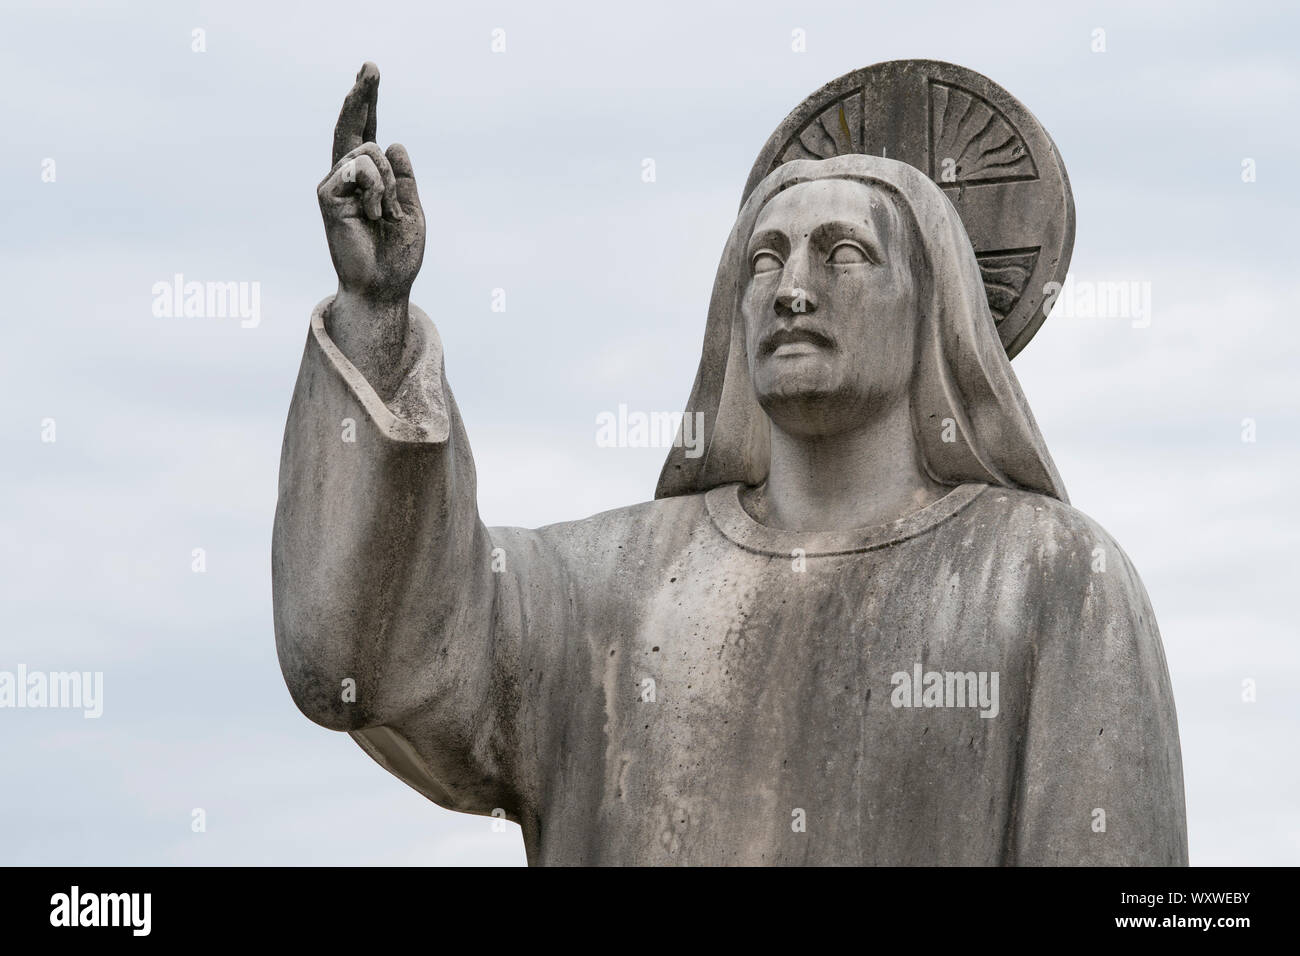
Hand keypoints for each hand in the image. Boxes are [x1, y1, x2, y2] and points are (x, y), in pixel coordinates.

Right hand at [318, 62, 425, 303]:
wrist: (385, 284)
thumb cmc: (398, 253)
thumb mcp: (411, 209)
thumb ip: (403, 178)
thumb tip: (392, 141)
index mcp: (369, 180)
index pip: (368, 134)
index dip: (367, 105)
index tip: (369, 72)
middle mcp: (347, 177)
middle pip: (352, 127)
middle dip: (362, 95)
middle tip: (372, 65)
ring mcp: (334, 184)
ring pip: (369, 151)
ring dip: (389, 182)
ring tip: (386, 213)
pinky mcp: (326, 194)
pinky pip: (359, 168)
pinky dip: (377, 189)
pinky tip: (375, 214)